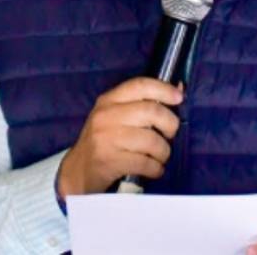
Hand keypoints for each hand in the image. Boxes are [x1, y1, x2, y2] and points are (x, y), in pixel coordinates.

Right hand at [56, 78, 182, 196]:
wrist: (77, 171)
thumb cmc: (104, 141)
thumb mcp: (116, 116)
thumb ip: (143, 104)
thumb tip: (179, 90)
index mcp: (108, 100)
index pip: (140, 85)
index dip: (164, 89)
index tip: (179, 97)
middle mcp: (106, 116)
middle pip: (152, 112)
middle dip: (170, 124)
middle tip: (170, 135)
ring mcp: (106, 139)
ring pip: (152, 140)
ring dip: (163, 152)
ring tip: (160, 157)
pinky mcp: (109, 161)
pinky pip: (146, 163)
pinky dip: (156, 168)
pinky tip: (153, 169)